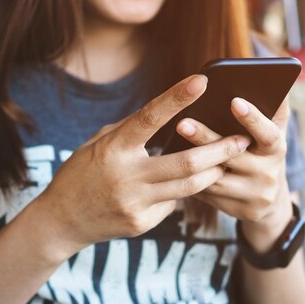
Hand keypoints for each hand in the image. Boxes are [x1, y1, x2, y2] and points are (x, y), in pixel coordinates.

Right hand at [33, 75, 250, 259]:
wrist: (62, 221)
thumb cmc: (80, 174)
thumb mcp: (97, 145)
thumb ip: (130, 132)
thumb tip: (168, 118)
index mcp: (112, 150)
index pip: (148, 118)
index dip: (176, 98)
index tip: (202, 80)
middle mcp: (126, 177)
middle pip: (186, 162)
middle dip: (220, 150)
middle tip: (242, 139)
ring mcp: (135, 203)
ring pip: (189, 187)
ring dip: (213, 171)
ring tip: (229, 160)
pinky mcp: (142, 223)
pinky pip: (173, 204)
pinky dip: (182, 191)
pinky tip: (184, 185)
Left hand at [175, 97, 292, 229]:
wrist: (268, 200)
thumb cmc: (261, 153)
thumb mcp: (270, 132)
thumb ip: (271, 108)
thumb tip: (268, 75)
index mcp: (276, 148)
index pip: (267, 132)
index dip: (252, 118)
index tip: (234, 100)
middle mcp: (269, 173)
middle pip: (232, 156)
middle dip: (206, 138)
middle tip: (181, 122)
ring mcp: (255, 195)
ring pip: (216, 178)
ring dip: (192, 162)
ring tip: (169, 146)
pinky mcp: (241, 211)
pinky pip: (209, 195)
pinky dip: (191, 181)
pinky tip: (173, 170)